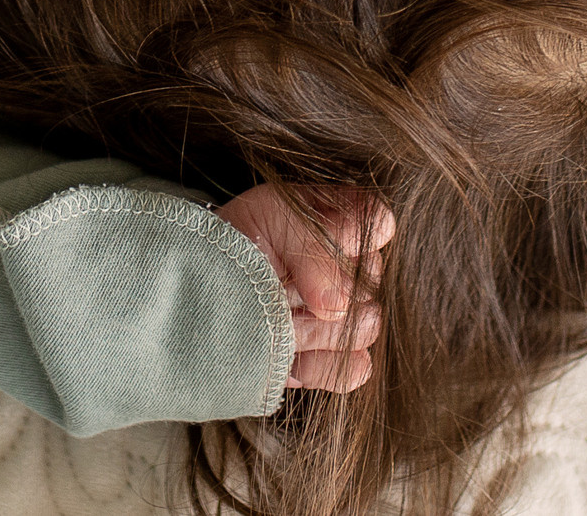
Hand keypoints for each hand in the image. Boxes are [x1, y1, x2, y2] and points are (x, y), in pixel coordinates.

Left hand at [215, 185, 394, 394]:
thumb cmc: (239, 243)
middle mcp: (357, 270)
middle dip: (316, 287)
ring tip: (274, 313)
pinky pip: (355, 368)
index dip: (344, 238)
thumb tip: (336, 304)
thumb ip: (311, 246)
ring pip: (364, 327)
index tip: (300, 242)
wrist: (206, 291)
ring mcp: (353, 318)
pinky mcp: (342, 360)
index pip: (379, 226)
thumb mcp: (268, 218)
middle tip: (275, 282)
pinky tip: (289, 346)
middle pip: (370, 284)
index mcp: (346, 222)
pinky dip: (318, 362)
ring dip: (310, 326)